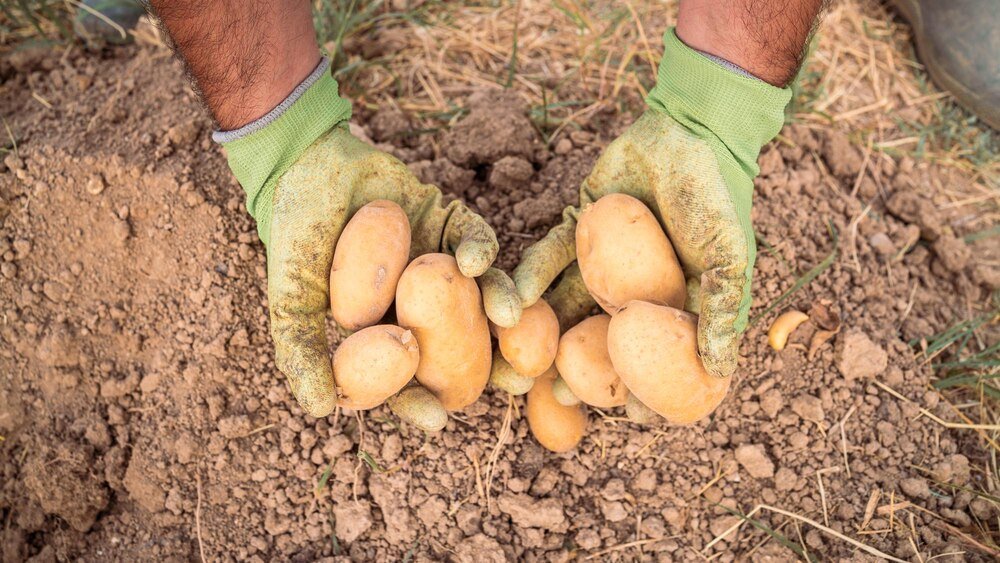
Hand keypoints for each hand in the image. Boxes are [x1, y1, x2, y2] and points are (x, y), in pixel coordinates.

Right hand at [266, 126, 519, 416]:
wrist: (305, 163)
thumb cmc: (294, 236)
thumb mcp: (290, 296)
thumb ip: (301, 349)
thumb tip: (322, 411)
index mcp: (381, 331)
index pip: (405, 376)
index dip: (420, 400)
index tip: (440, 419)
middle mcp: (417, 304)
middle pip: (458, 343)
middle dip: (488, 363)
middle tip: (517, 381)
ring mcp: (439, 264)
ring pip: (479, 296)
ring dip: (499, 308)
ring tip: (514, 322)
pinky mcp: (452, 223)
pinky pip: (476, 241)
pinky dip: (480, 251)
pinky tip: (475, 262)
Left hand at [512, 29, 789, 377]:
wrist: (688, 129)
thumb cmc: (717, 195)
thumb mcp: (730, 255)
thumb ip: (722, 309)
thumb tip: (717, 371)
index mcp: (676, 301)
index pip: (656, 357)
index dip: (643, 386)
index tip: (625, 415)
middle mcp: (636, 288)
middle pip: (604, 338)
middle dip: (582, 368)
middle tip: (558, 394)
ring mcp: (604, 260)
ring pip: (570, 304)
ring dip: (547, 331)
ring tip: (521, 359)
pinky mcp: (578, 228)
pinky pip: (551, 257)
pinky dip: (533, 277)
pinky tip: (516, 299)